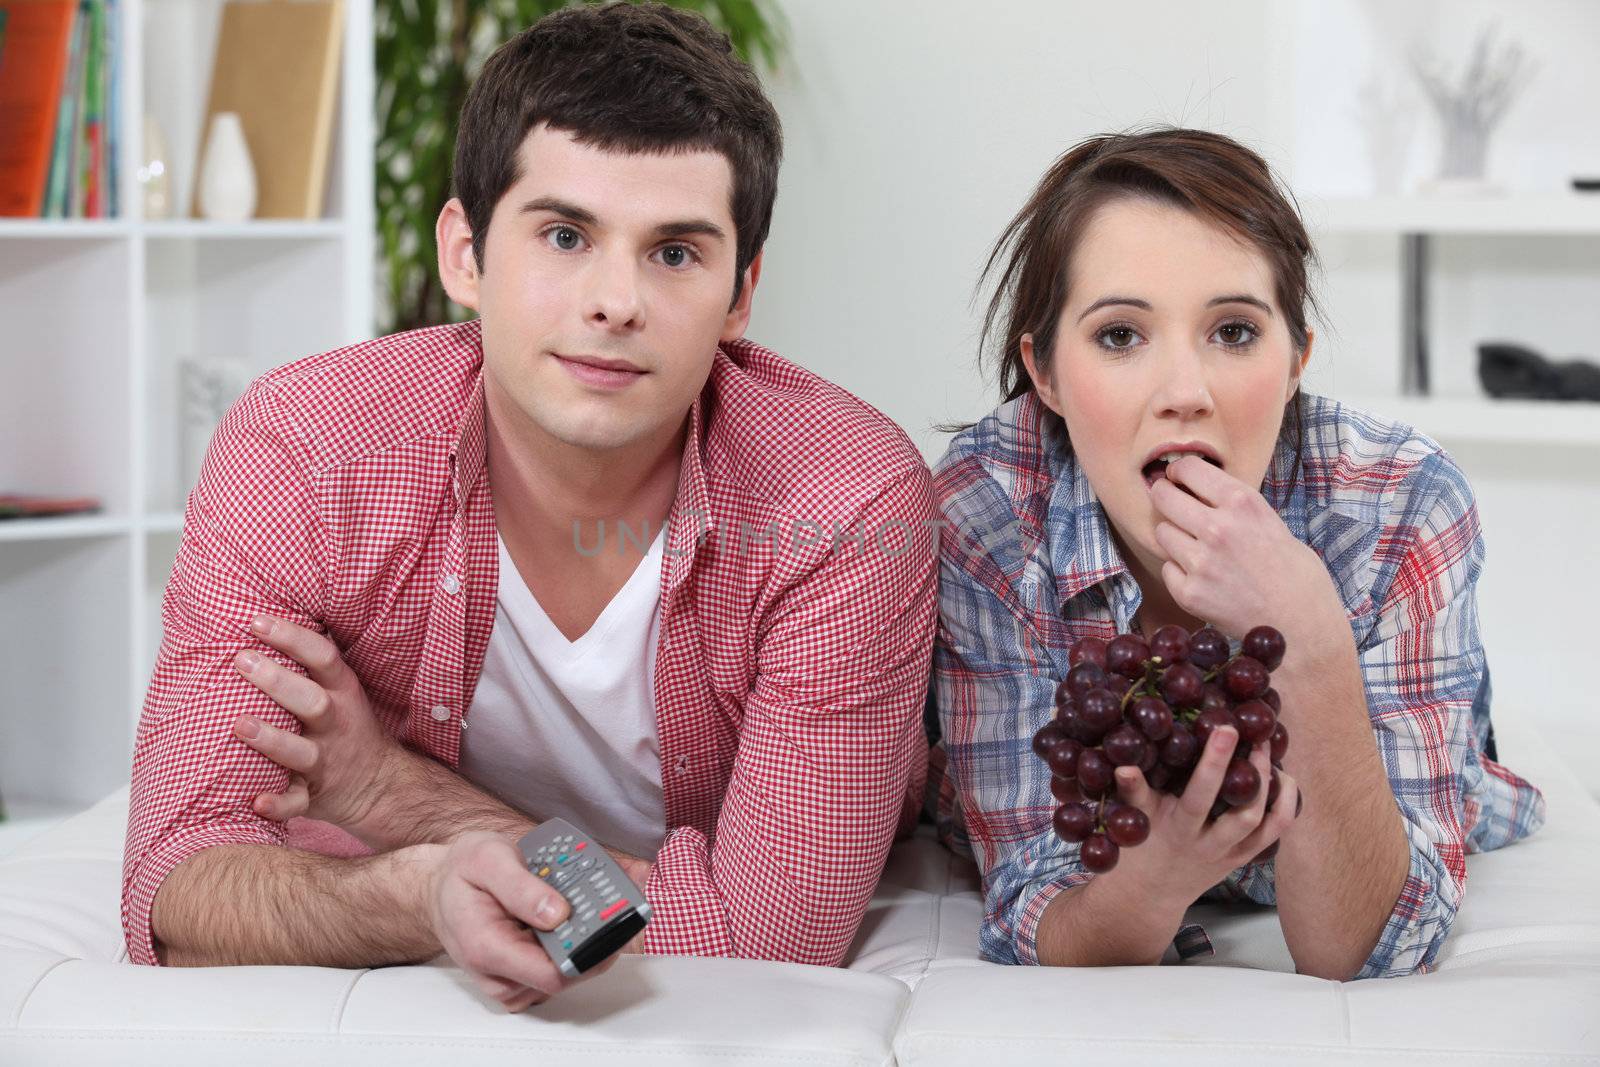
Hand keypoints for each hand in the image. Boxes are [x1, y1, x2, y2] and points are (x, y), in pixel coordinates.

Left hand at [232, 614, 405, 839]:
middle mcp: (336, 724)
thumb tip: (257, 625)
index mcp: (342, 693)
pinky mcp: (316, 795)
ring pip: (302, 751)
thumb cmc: (345, 730)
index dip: (291, 637)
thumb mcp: (339, 692)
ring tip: (240, 725)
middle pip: (311, 700)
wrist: (380, 785)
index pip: (322, 656)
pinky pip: (297, 803)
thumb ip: (307, 668)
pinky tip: (257, 802)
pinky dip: (279, 804)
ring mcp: (327, 761)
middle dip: (277, 680)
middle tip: (241, 660)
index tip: (255, 622)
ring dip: (272, 739)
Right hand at [427, 831, 618, 1010]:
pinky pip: (565, 965)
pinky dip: (584, 939)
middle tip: (622, 897)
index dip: (591, 952)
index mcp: (487, 949)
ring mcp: (515, 980)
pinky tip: (592, 911)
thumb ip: (520, 887)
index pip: (552, 974)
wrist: (442, 888)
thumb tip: (558, 913)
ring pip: (571, 971)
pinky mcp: (526, 976)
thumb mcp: (487, 859)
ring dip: (595, 937)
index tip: (615, 921)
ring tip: (607, 897)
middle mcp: (501, 975)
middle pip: (569, 974)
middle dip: (601, 936)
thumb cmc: (461, 875)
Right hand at [1102, 726, 1299, 907]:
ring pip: (1267, 825)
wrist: (1154, 894)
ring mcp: (1232, 854)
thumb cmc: (1143, 847)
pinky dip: (1285, 806)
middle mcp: (1211, 845)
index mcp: (1181, 831)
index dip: (1215, 763)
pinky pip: (1275, 834)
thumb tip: (1124, 764)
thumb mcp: (1136, 818)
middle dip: (1257, 775)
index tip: (1226, 729)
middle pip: (1245, 812)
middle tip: (1258, 738)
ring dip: (1276, 789)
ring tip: (1271, 756)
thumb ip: (1133, 790)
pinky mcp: (1245, 857)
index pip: (1201, 795)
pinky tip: (1282, 780)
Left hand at [1149, 455, 1344, 642]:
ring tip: (1194, 547)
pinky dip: (1179, 571)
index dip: (1178, 471)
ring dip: (1173, 536)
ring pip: (1161, 532)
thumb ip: (1236, 509)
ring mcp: (1200, 562)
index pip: (1188, 469)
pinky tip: (1202, 577)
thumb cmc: (1296, 576)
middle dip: (1164, 496)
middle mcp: (1217, 528)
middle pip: (1163, 496)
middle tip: (1169, 502)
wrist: (1301, 627)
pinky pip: (1167, 568)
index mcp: (1242, 503)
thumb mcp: (1273, 524)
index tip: (1177, 476)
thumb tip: (1203, 494)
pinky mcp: (1189, 593)